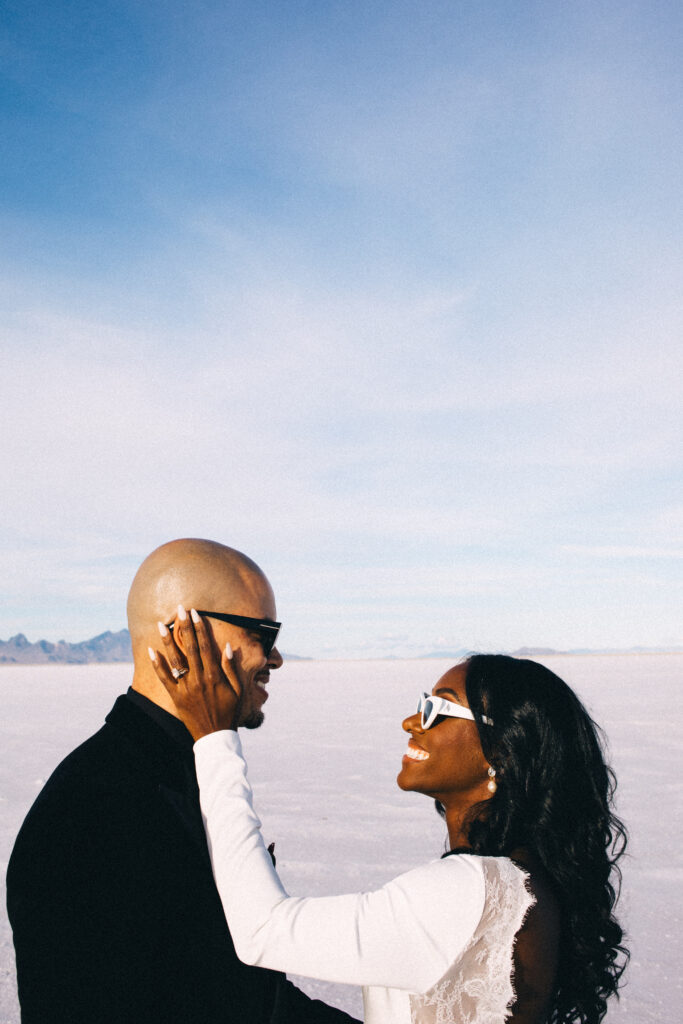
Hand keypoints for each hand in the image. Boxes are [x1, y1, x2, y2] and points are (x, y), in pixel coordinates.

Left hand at [149, 606, 240, 739]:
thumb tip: (227, 646)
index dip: (200, 628)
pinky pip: (164, 678)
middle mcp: (198, 679)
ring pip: (175, 659)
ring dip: (167, 641)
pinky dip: (157, 664)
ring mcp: (185, 688)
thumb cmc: (229, 712)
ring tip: (161, 624)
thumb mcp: (238, 690)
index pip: (205, 646)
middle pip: (190, 648)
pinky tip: (151, 650)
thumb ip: (232, 668)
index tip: (195, 613)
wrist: (215, 738)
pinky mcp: (176, 697)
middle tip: (180, 609)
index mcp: (214, 676)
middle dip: (184, 627)